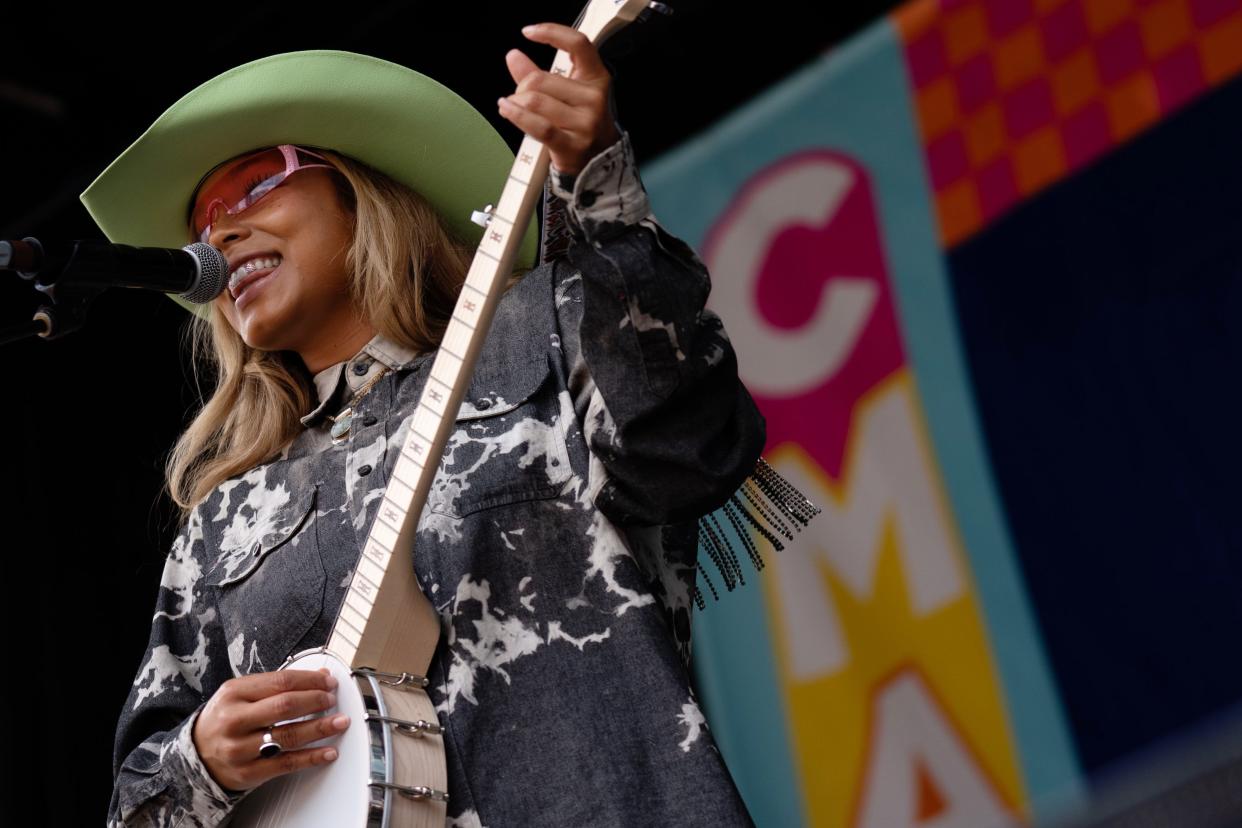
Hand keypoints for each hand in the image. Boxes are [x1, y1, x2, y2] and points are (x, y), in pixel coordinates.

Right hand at [192, 668, 347, 791]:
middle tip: (332, 700)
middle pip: (285, 706)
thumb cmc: (225, 719)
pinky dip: (311, 758)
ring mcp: (239, 748)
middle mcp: (234, 720)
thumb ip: (277, 685)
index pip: (280, 682)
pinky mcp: (247, 773)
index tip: (328, 683)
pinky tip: (327, 752)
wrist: (196, 755)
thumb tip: (321, 678)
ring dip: (320, 728)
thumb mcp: (241, 694)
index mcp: (234, 693)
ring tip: (339, 722)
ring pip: (287, 736)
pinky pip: (286, 764)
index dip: (310, 681)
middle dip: (315, 701)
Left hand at [498, 22, 621, 176]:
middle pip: (541, 79)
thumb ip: (538, 73)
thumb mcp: (565, 94)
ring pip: (535, 101)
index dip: (552, 32)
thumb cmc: (579, 123)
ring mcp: (585, 123)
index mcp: (596, 78)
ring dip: (516, 103)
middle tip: (519, 97)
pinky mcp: (572, 145)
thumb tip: (513, 55)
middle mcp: (595, 98)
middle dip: (522, 87)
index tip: (529, 32)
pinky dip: (516, 115)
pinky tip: (506, 109)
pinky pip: (537, 125)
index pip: (578, 44)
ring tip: (513, 106)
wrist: (597, 161)